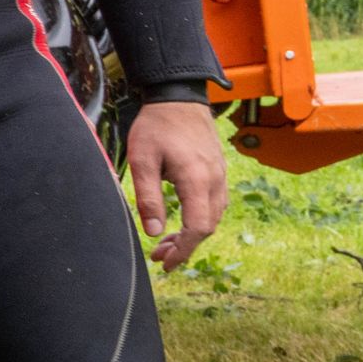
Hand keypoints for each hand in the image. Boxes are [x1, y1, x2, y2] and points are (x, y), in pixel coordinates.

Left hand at [126, 98, 229, 268]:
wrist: (179, 97)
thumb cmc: (157, 126)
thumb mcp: (142, 161)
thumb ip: (148, 197)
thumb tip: (153, 232)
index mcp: (197, 179)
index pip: (199, 227)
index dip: (184, 250)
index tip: (166, 263)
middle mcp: (215, 180)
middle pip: (208, 226)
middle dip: (185, 246)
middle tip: (159, 257)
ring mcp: (220, 175)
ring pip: (213, 216)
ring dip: (192, 234)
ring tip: (165, 244)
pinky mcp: (218, 171)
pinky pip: (214, 203)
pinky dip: (199, 218)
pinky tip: (180, 221)